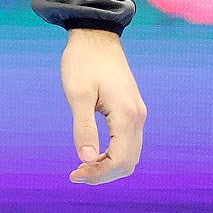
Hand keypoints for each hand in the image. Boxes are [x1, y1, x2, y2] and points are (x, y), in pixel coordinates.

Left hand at [62, 28, 145, 183]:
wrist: (96, 36)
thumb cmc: (83, 62)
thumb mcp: (77, 94)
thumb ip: (83, 127)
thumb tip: (85, 158)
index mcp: (126, 116)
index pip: (120, 160)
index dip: (99, 174)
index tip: (75, 175)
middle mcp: (138, 117)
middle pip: (129, 161)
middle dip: (104, 173)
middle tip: (77, 174)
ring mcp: (138, 113)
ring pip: (131, 153)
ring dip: (109, 165)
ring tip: (83, 166)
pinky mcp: (132, 109)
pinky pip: (128, 141)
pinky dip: (114, 153)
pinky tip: (94, 153)